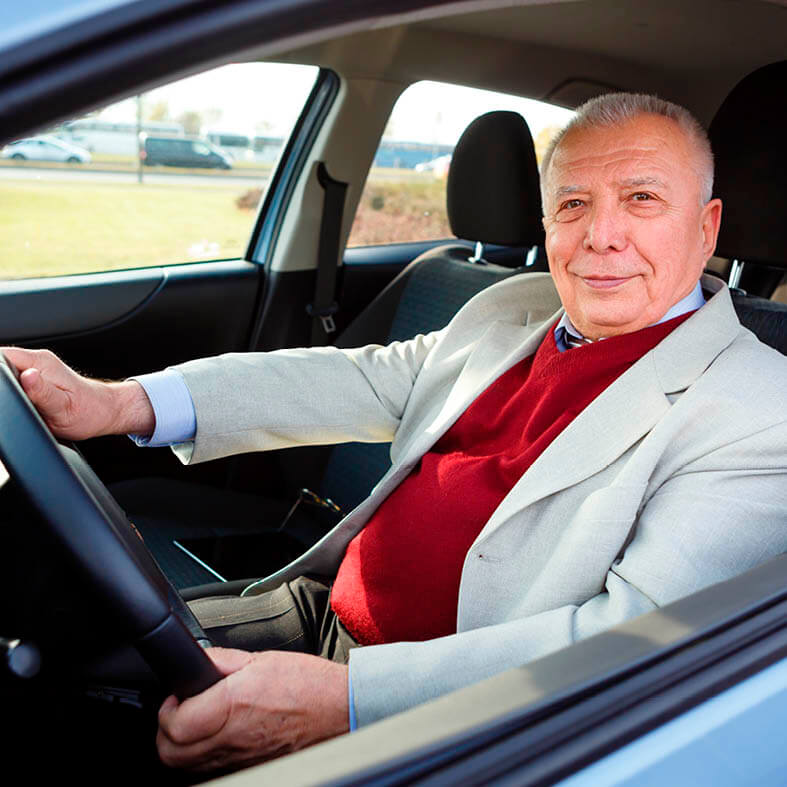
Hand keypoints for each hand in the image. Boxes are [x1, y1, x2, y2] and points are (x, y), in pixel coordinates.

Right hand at [0, 347, 153, 438]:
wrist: (105, 411)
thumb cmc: (89, 411)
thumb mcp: (63, 407)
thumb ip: (43, 393)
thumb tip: (28, 376)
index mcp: (41, 362)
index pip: (2, 356)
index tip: (2, 391)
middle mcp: (38, 361)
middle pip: (2, 363)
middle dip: (0, 382)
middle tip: (16, 402)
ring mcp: (37, 368)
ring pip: (7, 371)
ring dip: (6, 386)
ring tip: (24, 403)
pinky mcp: (37, 376)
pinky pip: (15, 378)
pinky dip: (13, 389)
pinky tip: (23, 401)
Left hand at [156, 648, 349, 772]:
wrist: (340, 711)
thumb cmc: (308, 684)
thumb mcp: (261, 659)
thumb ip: (222, 662)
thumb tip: (199, 662)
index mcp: (232, 705)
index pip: (173, 724)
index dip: (167, 709)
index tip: (176, 697)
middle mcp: (232, 740)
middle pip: (170, 754)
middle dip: (166, 733)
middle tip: (180, 712)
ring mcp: (240, 761)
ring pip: (186, 769)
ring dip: (182, 748)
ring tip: (198, 726)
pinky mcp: (251, 771)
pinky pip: (211, 773)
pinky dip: (204, 761)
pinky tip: (217, 741)